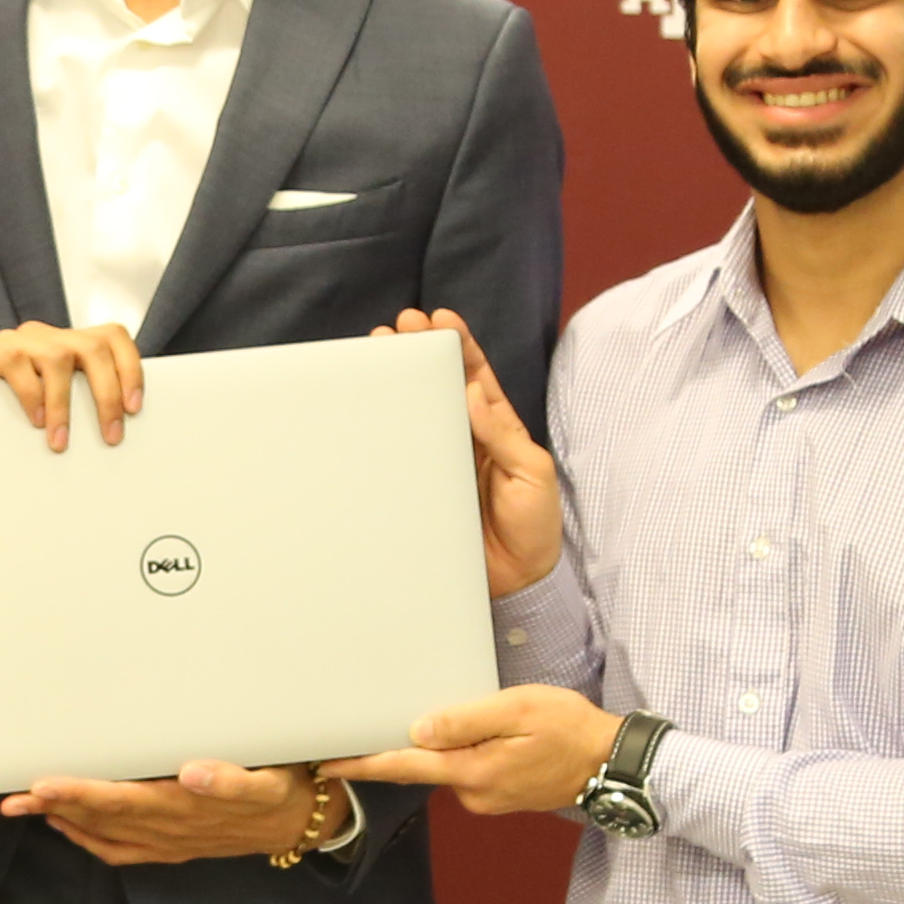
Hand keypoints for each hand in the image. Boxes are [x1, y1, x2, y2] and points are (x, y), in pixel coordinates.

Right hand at [0, 320, 142, 449]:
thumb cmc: (11, 412)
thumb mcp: (54, 403)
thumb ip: (82, 403)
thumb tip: (124, 430)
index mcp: (69, 343)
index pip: (113, 337)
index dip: (131, 368)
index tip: (135, 407)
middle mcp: (47, 335)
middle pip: (93, 347)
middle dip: (106, 393)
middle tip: (111, 435)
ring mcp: (16, 340)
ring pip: (57, 356)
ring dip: (64, 403)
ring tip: (61, 440)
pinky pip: (16, 363)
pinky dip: (30, 394)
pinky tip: (35, 420)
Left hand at [3, 760, 326, 864]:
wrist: (297, 821)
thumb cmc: (278, 784)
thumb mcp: (266, 780)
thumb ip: (231, 779)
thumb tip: (191, 774)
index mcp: (189, 806)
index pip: (124, 798)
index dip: (82, 793)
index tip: (45, 783)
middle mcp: (172, 828)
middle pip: (104, 816)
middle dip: (58, 804)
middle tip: (16, 793)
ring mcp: (169, 842)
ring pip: (106, 832)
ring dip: (63, 818)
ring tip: (23, 805)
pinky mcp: (170, 849)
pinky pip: (120, 850)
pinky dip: (87, 839)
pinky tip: (62, 824)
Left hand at [327, 685, 625, 816]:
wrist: (610, 762)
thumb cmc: (569, 729)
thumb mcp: (519, 711)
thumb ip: (466, 720)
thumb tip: (418, 729)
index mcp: (472, 772)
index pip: (404, 767)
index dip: (363, 764)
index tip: (325, 763)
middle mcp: (473, 793)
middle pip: (422, 767)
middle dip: (395, 749)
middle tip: (365, 721)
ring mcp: (486, 799)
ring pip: (447, 767)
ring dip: (438, 747)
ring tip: (446, 714)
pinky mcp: (499, 796)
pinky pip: (467, 771)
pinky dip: (462, 753)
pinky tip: (478, 733)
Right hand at [383, 308, 559, 594]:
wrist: (518, 583)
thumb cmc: (535, 528)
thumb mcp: (534, 475)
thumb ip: (506, 436)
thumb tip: (474, 392)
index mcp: (498, 430)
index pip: (475, 377)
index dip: (459, 346)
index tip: (440, 319)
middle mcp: (467, 439)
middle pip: (440, 385)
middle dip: (420, 351)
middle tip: (399, 326)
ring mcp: (442, 462)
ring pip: (418, 413)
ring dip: (399, 382)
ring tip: (377, 351)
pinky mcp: (422, 489)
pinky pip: (402, 454)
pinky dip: (386, 430)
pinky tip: (369, 410)